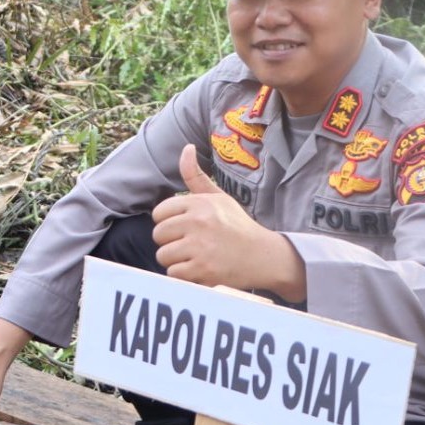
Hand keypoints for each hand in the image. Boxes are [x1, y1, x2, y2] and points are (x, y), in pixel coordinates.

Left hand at [151, 144, 303, 296]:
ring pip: (163, 255)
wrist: (265, 256)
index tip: (185, 228)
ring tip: (196, 257)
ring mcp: (200, 246)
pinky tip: (200, 269)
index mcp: (199, 203)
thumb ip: (195, 176)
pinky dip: (184, 276)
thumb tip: (186, 148)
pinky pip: (173, 273)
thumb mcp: (219, 198)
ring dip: (176, 260)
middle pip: (158, 235)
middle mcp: (198, 222)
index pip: (159, 213)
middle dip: (171, 242)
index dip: (169, 223)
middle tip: (191, 244)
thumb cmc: (237, 226)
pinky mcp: (203, 270)